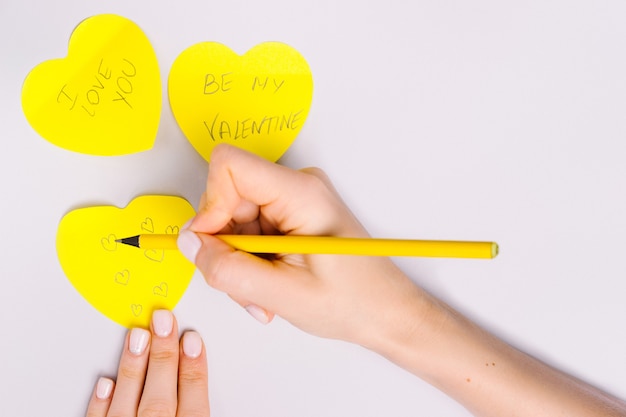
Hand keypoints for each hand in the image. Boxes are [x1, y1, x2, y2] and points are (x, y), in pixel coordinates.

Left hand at [86, 310, 209, 416]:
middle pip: (160, 400)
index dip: (194, 371)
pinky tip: (106, 382)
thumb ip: (195, 411)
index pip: (193, 405)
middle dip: (163, 357)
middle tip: (163, 322)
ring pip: (127, 407)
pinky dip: (101, 405)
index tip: (192, 341)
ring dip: (133, 369)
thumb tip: (200, 378)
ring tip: (137, 336)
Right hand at [177, 144, 437, 349]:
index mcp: (301, 193)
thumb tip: (189, 243)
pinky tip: (269, 290)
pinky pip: (249, 233)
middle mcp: (296, 187)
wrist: (385, 312)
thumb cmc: (354, 302)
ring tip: (264, 297)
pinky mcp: (291, 216)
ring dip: (238, 263)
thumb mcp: (283, 294)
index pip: (229, 165)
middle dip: (225, 248)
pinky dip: (250, 264)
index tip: (213, 246)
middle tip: (244, 288)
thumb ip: (229, 269)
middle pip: (227, 198)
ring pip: (233, 221)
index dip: (209, 205)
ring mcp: (293, 201)